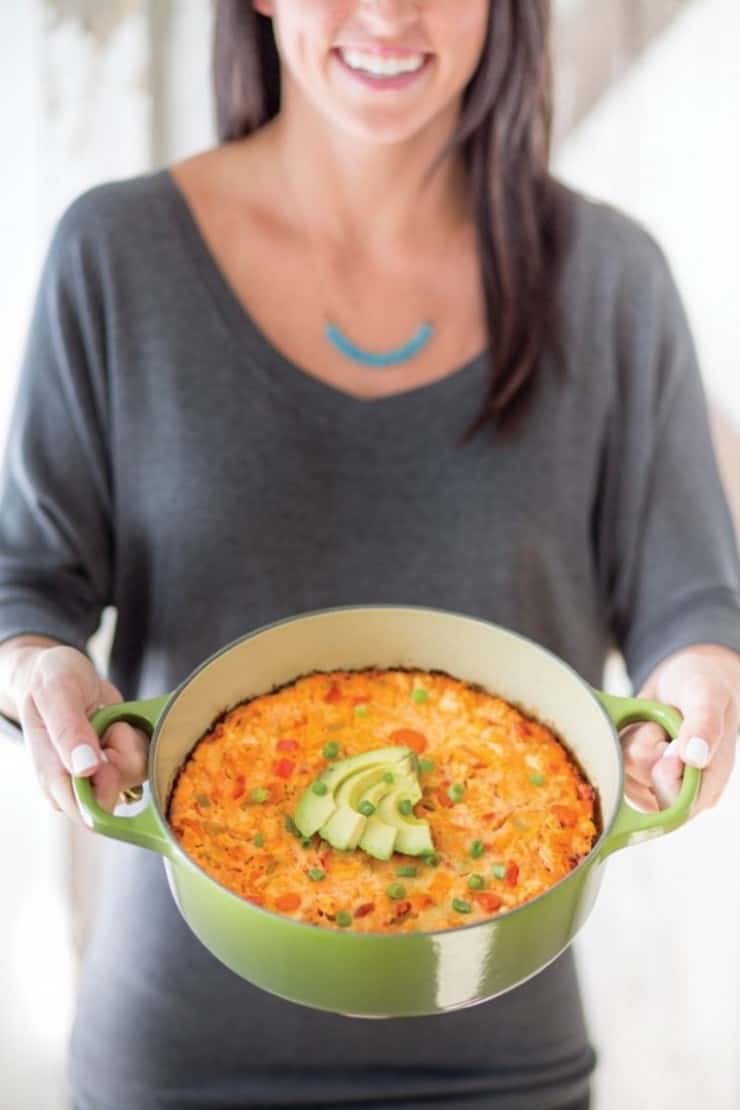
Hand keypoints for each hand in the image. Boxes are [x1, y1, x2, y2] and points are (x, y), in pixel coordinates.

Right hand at [15, 644, 147, 822]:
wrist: (61, 671)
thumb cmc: (51, 680)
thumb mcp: (56, 693)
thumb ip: (68, 730)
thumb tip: (85, 769)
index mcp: (53, 777)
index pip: (86, 811)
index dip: (106, 786)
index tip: (106, 752)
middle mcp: (78, 784)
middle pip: (118, 794)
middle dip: (120, 756)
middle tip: (103, 726)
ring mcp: (102, 774)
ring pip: (136, 774)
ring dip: (129, 740)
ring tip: (105, 718)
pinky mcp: (122, 762)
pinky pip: (147, 759)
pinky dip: (140, 736)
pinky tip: (118, 722)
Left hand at [620, 643, 739, 815]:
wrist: (681, 677)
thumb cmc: (703, 685)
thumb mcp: (707, 694)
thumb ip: (704, 723)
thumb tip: (694, 757)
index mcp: (708, 786)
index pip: (676, 804)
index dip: (664, 775)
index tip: (669, 743)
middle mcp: (679, 792)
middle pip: (642, 789)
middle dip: (646, 750)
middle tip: (665, 727)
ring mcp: (651, 784)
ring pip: (621, 774)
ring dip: (631, 740)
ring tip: (655, 724)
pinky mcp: (630, 772)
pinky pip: (607, 763)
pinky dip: (616, 740)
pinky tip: (637, 727)